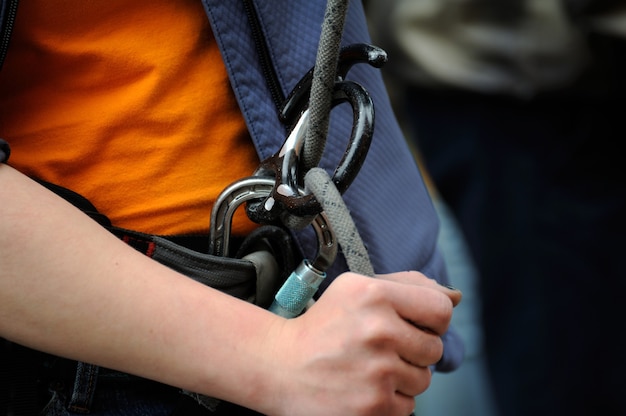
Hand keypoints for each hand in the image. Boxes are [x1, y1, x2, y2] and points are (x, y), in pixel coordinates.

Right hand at [265, 271, 460, 415]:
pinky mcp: (374, 406)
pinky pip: (409, 406)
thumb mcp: (357, 289)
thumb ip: (408, 286)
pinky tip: (363, 387)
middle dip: (413, 350)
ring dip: (402, 377)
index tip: (410, 325)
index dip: (430, 321)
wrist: (278, 366)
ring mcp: (377, 371)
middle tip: (378, 348)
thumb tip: (456, 297)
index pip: (441, 311)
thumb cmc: (322, 325)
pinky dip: (390, 400)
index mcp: (374, 294)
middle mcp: (379, 330)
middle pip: (434, 348)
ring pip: (423, 379)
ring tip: (368, 368)